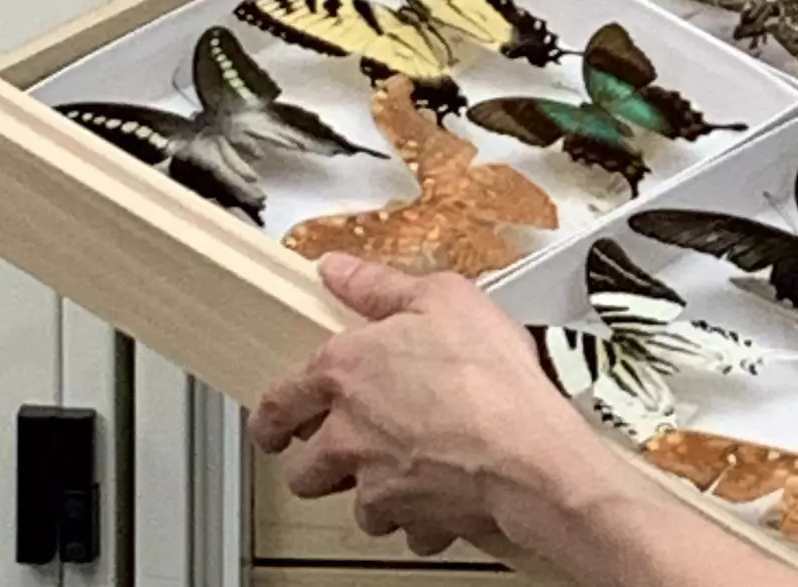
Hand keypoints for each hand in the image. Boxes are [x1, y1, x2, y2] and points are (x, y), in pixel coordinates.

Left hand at [249, 254, 594, 556]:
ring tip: (409, 468)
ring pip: (356, 504)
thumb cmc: (489, 376)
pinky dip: (425, 516)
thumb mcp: (443, 297)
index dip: (272, 417)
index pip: (277, 403)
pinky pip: (410, 527)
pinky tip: (449, 492)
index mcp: (343, 373)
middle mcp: (346, 434)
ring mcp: (375, 483)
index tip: (275, 425)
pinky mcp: (410, 519)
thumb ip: (380, 285)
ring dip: (375, 492)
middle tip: (343, 453)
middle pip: (304, 470)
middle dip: (320, 465)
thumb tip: (338, 270)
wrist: (526, 451)